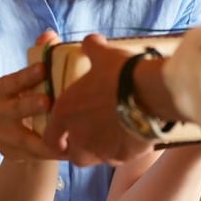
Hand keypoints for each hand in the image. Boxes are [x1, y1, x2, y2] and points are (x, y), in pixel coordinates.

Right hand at [0, 31, 63, 160]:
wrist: (32, 134)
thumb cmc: (36, 97)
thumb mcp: (38, 79)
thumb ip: (41, 56)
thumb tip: (49, 35)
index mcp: (0, 90)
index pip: (9, 82)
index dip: (25, 76)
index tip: (43, 69)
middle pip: (11, 110)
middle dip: (29, 105)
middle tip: (49, 101)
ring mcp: (1, 135)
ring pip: (20, 137)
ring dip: (41, 137)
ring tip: (62, 134)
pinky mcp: (9, 153)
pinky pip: (29, 155)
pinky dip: (48, 153)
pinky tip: (66, 150)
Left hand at [46, 34, 154, 165]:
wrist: (150, 92)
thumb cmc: (120, 73)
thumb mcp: (103, 55)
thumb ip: (92, 49)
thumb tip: (92, 41)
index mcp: (66, 114)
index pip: (50, 139)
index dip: (55, 138)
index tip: (62, 135)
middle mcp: (80, 137)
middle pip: (75, 155)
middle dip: (79, 149)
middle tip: (89, 136)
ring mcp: (102, 150)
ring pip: (97, 159)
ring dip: (101, 150)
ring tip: (112, 135)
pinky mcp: (124, 156)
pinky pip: (120, 158)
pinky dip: (122, 150)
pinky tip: (131, 136)